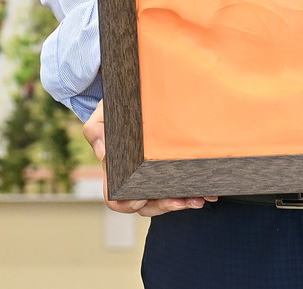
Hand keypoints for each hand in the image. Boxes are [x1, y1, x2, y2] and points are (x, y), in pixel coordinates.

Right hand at [83, 100, 216, 215]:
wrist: (131, 96)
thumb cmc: (113, 108)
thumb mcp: (102, 115)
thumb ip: (97, 131)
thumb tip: (103, 152)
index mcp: (114, 171)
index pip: (117, 199)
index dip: (128, 203)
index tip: (141, 198)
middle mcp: (133, 179)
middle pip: (145, 205)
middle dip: (164, 205)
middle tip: (181, 200)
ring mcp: (150, 176)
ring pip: (163, 200)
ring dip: (181, 203)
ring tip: (198, 198)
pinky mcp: (167, 169)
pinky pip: (177, 187)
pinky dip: (190, 193)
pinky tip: (206, 193)